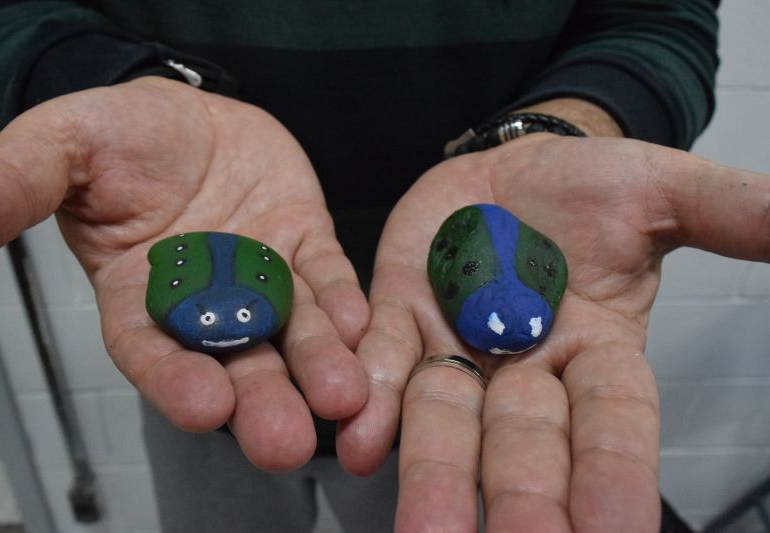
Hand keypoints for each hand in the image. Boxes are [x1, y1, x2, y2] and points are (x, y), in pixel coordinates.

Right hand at [0, 76, 368, 470]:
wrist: (187, 115)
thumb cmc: (120, 135)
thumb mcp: (62, 146)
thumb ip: (19, 181)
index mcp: (139, 295)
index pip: (151, 350)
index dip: (173, 378)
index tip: (201, 406)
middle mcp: (205, 302)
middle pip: (233, 362)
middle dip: (260, 401)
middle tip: (285, 441)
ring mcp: (260, 277)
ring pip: (291, 331)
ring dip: (318, 365)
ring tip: (342, 397)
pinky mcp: (303, 245)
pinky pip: (326, 278)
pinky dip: (341, 303)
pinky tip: (359, 325)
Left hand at [338, 134, 769, 530]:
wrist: (511, 170)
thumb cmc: (590, 189)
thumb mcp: (660, 192)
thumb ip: (724, 214)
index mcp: (598, 350)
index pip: (614, 422)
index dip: (616, 474)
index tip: (616, 532)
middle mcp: (526, 368)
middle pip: (525, 443)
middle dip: (521, 496)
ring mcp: (459, 346)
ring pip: (447, 421)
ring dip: (434, 474)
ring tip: (426, 530)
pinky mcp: (403, 317)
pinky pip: (388, 364)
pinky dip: (376, 401)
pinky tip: (361, 441)